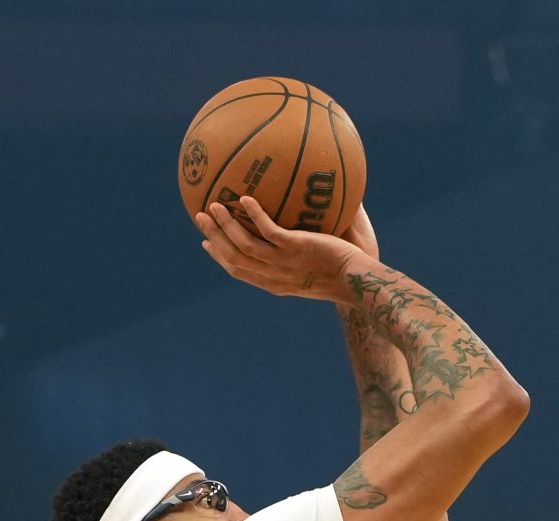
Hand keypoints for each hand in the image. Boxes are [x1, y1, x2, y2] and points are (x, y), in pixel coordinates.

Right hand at [196, 196, 371, 301]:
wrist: (358, 282)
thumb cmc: (341, 277)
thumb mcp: (313, 273)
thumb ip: (298, 258)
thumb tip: (295, 235)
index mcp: (274, 283)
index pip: (239, 271)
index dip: (221, 257)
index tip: (208, 244)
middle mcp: (273, 276)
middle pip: (233, 257)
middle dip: (214, 237)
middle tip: (200, 218)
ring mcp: (283, 263)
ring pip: (244, 245)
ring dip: (225, 225)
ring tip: (214, 205)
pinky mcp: (296, 248)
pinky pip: (268, 230)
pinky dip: (253, 215)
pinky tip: (245, 199)